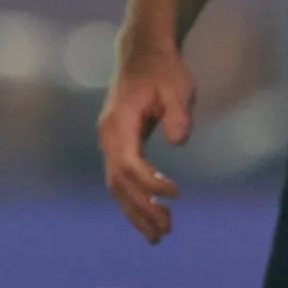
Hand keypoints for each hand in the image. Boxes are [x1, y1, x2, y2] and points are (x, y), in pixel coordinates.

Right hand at [98, 40, 192, 243]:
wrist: (143, 53)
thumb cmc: (163, 69)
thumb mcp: (178, 86)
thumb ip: (178, 113)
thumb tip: (179, 140)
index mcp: (120, 121)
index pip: (129, 163)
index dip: (149, 183)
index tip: (176, 194)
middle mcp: (108, 135)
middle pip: (118, 182)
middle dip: (140, 210)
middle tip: (166, 231)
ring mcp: (109, 140)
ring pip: (116, 186)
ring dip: (135, 211)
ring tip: (160, 234)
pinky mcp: (116, 144)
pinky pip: (119, 179)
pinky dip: (133, 200)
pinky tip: (152, 215)